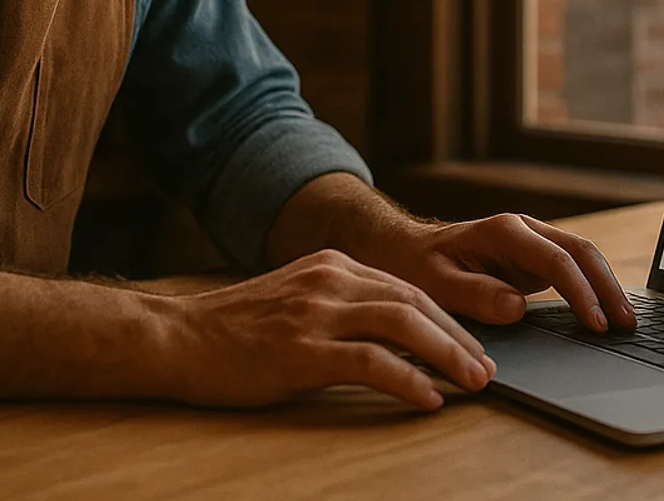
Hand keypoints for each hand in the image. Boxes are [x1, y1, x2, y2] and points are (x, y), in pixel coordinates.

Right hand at [159, 249, 495, 409]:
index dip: (447, 318)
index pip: (407, 287)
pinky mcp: (301, 350)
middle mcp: (330, 280)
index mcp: (332, 266)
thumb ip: (341, 308)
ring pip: (403, 323)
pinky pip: (370, 361)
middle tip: (487, 368)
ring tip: (473, 382)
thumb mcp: (297, 302)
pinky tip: (427, 398)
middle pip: (415, 301)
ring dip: (447, 355)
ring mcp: (316, 313)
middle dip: (458, 336)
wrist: (176, 338)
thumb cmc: (235, 331)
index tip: (473, 346)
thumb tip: (395, 337)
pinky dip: (407, 379)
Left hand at [365, 212, 637, 333]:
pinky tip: (606, 312)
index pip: (556, 260)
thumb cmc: (418, 267)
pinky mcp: (535, 258)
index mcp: (504, 231)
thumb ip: (475, 295)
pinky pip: (573, 270)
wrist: (407, 250)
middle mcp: (524, 230)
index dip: (580, 291)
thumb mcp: (436, 285)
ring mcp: (532, 243)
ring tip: (626, 322)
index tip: (596, 323)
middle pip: (581, 251)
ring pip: (583, 257)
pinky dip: (594, 288)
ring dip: (607, 286)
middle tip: (626, 325)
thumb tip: (517, 307)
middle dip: (608, 287)